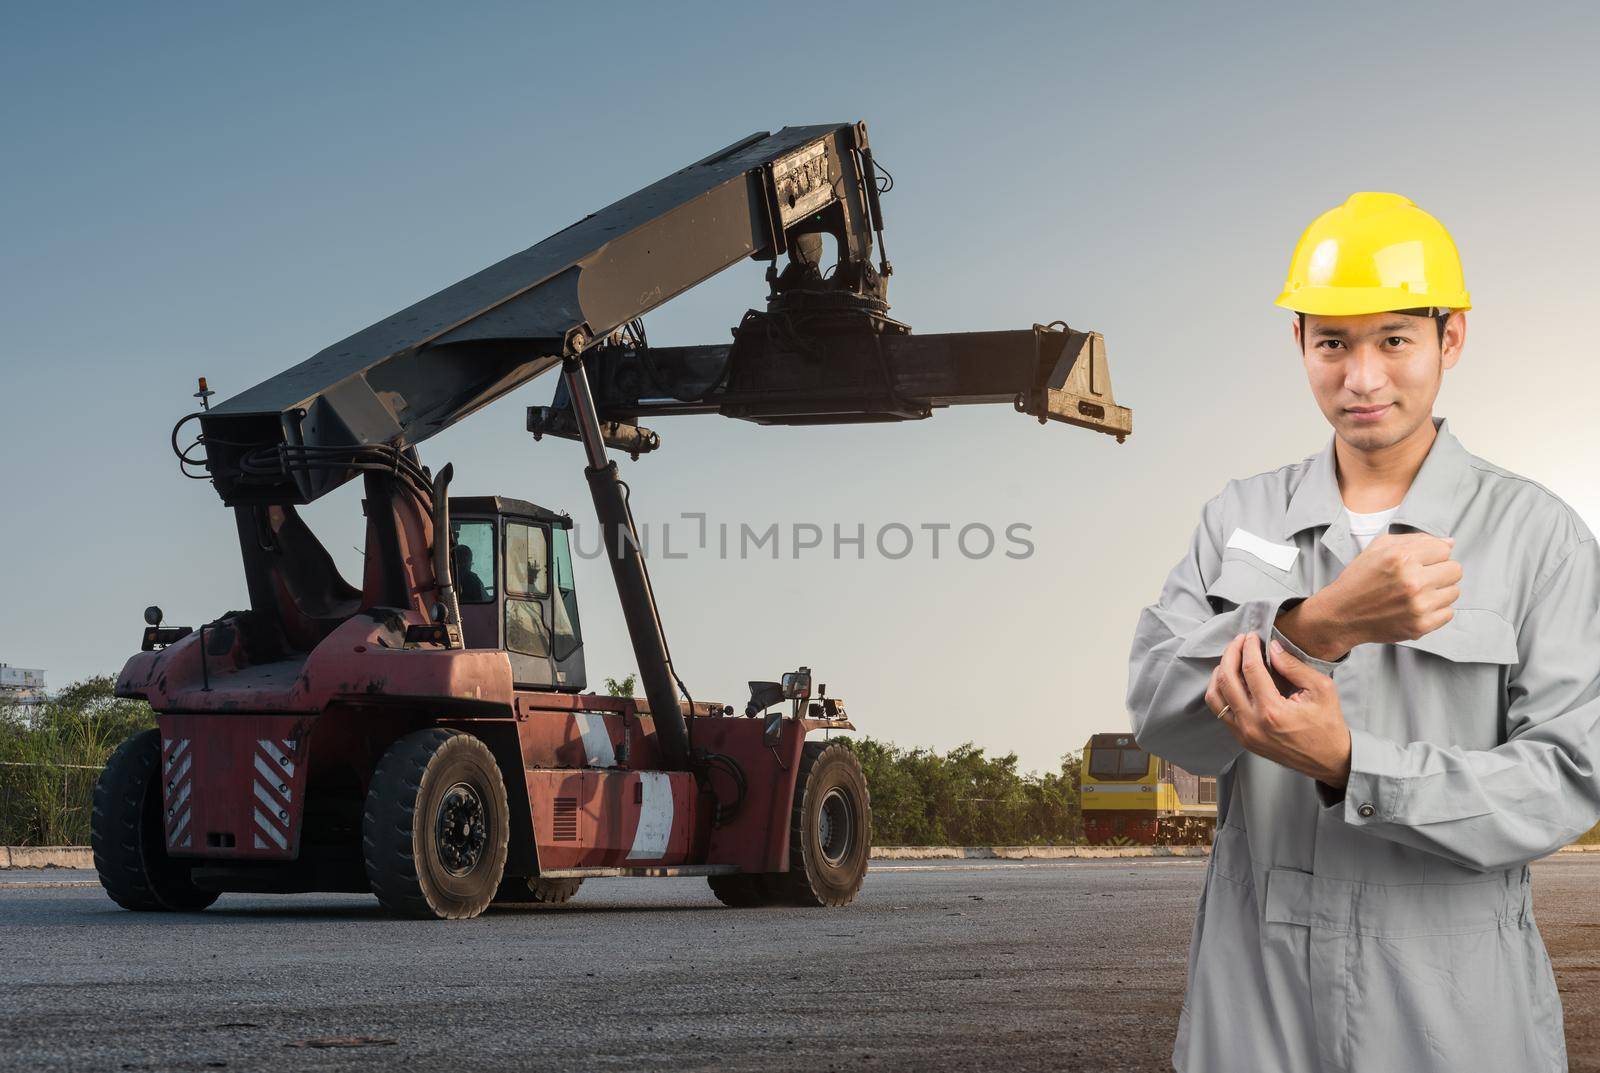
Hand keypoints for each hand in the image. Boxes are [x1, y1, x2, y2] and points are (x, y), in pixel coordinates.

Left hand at [1205, 631, 1350, 785]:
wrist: (1329, 760)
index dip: (1248, 647)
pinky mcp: (1242, 739)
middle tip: (1239, 641)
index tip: (1251, 636)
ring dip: (1220, 673)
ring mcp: (1244, 734)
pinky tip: (1230, 679)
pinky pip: (1220, 711)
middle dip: (1230, 654)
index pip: (1250, 669)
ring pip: (1215, 697)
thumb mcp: (1321, 689)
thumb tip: (1272, 647)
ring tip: (1231, 658)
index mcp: (1272, 711)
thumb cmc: (1328, 725)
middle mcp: (1252, 724)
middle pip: (1226, 679)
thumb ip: (1294, 666)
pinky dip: (1220, 691)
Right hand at [1316, 533, 1461, 648]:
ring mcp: (1418, 605)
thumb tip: (1450, 542)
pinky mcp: (1420, 625)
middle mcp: (1413, 580)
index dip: (1431, 555)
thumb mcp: (1379, 548)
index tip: (1418, 563)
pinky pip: (1448, 613)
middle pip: (1455, 570)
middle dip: (1440, 572)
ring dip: (1439, 592)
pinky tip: (1416, 608)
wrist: (1341, 614)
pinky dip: (1435, 611)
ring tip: (1417, 594)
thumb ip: (1416, 540)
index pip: (1444, 549)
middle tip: (1421, 578)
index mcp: (1402, 557)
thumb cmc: (1359, 579)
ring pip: (1454, 592)